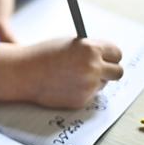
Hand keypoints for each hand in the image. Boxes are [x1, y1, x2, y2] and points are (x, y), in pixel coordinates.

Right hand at [0, 38, 122, 108]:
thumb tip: (106, 59)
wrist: (25, 72)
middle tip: (100, 70)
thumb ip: (89, 50)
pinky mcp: (82, 100)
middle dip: (110, 70)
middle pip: (118, 72)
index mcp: (91, 49)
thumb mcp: (69, 44)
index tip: (108, 57)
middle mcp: (93, 67)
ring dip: (93, 81)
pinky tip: (65, 85)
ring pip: (102, 84)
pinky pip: (89, 95)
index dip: (111, 55)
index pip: (116, 52)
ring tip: (72, 76)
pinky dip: (81, 91)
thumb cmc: (44, 55)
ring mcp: (89, 85)